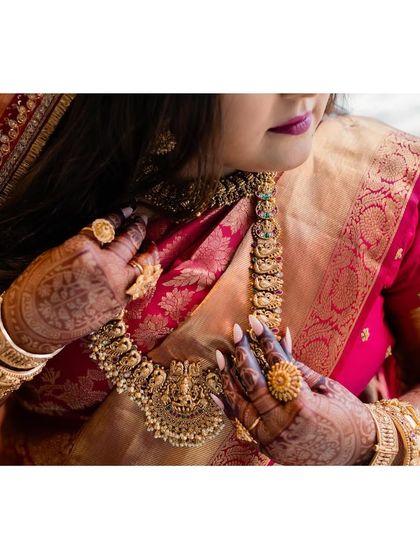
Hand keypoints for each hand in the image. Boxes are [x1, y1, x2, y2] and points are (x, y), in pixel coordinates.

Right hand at [2, 208, 159, 353]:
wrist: (36, 326)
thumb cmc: (36, 289)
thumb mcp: (55, 255)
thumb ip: (82, 245)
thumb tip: (102, 238)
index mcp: (83, 248)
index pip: (107, 226)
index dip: (119, 216)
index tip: (127, 210)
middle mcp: (104, 265)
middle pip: (129, 241)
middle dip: (138, 227)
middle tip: (142, 219)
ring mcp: (115, 285)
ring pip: (142, 263)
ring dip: (148, 250)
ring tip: (150, 242)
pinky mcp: (119, 303)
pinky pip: (139, 283)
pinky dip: (145, 272)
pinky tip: (146, 266)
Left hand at [215, 317, 376, 464]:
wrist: (359, 455)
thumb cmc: (349, 417)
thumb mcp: (327, 388)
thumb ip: (298, 367)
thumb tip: (279, 340)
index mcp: (302, 406)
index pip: (277, 366)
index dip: (265, 342)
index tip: (255, 323)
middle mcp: (283, 424)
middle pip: (254, 383)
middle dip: (243, 354)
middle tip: (237, 332)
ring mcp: (273, 438)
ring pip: (241, 404)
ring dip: (229, 377)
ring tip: (222, 355)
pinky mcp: (268, 447)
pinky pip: (242, 423)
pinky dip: (228, 407)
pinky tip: (216, 390)